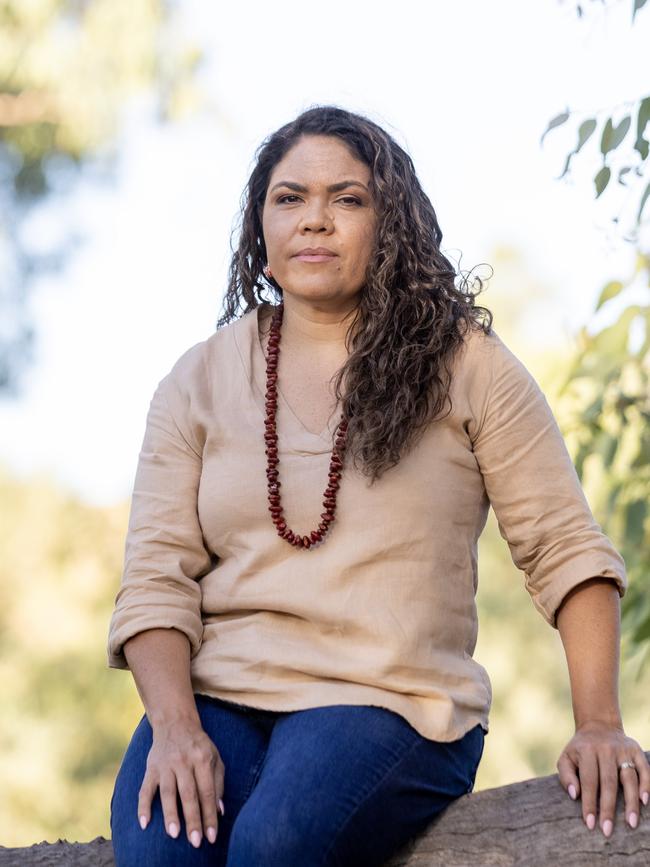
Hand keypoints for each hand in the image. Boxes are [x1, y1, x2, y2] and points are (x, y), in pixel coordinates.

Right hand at [138, 718, 225, 847]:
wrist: (175, 723)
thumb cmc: (199, 745)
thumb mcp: (215, 757)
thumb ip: (218, 783)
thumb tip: (219, 811)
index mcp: (202, 759)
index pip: (207, 792)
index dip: (209, 815)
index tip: (211, 836)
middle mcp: (184, 761)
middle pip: (189, 794)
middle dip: (192, 819)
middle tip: (195, 842)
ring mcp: (166, 764)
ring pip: (168, 792)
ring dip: (170, 814)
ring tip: (174, 834)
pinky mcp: (151, 767)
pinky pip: (145, 788)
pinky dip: (143, 806)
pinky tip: (144, 823)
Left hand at [557, 720, 649, 836]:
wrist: (598, 726)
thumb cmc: (580, 749)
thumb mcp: (566, 757)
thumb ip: (566, 776)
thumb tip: (575, 795)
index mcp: (586, 751)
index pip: (588, 781)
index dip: (589, 803)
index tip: (590, 824)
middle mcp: (606, 749)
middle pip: (609, 783)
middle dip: (608, 809)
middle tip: (608, 831)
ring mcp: (622, 750)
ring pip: (629, 778)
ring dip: (631, 802)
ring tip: (631, 823)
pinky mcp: (636, 750)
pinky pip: (644, 769)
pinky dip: (646, 785)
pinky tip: (644, 801)